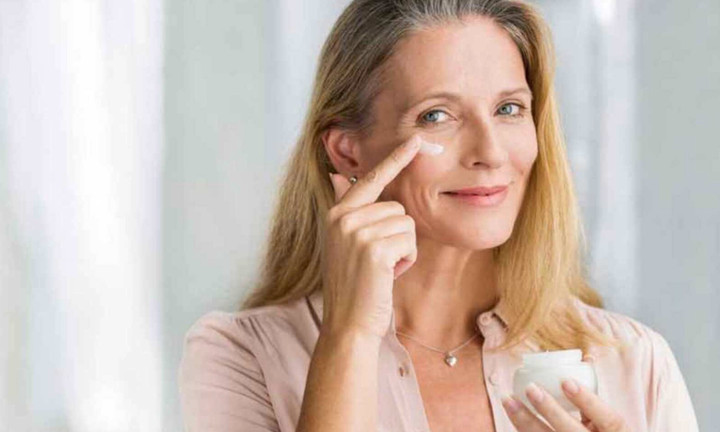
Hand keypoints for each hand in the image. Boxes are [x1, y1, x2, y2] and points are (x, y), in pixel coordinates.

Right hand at [322, 134, 422, 340]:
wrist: (348, 323)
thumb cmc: (354, 284)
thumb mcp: (344, 242)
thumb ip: (346, 207)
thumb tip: (337, 175)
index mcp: (337, 213)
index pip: (370, 178)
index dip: (395, 159)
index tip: (417, 140)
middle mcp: (343, 217)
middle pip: (397, 207)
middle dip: (398, 235)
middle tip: (379, 261)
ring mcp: (356, 232)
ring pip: (406, 223)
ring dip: (403, 249)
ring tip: (382, 269)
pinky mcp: (373, 248)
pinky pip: (409, 241)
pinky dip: (406, 260)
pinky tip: (388, 275)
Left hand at [501, 379, 630, 431]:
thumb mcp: (609, 421)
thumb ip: (594, 396)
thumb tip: (586, 358)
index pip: (608, 419)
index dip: (587, 401)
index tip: (566, 381)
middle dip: (550, 410)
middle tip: (531, 388)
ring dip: (525, 422)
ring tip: (508, 400)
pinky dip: (523, 430)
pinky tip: (512, 415)